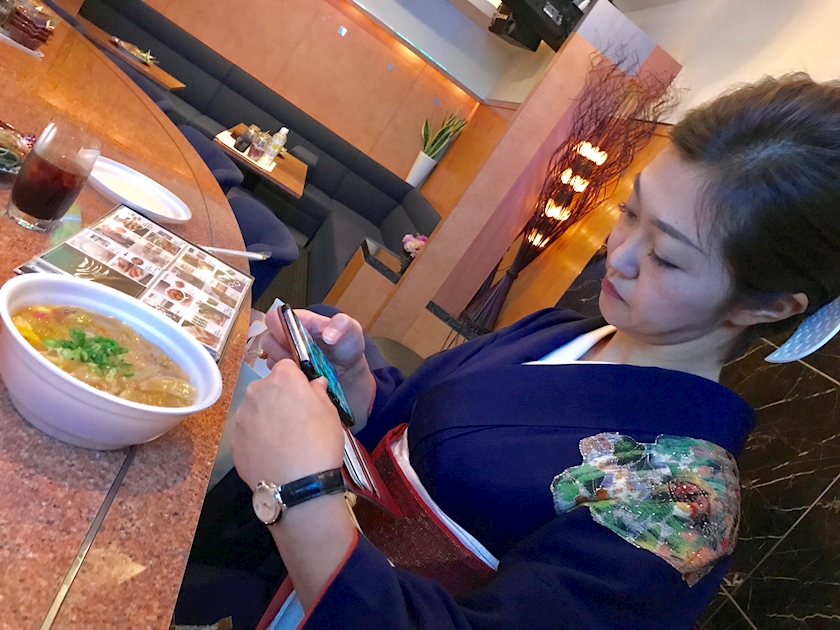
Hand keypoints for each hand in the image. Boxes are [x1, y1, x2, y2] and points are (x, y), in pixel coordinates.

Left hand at [232, 359, 344, 489]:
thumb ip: (318, 391)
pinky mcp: (233, 440)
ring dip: (265, 418)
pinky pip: (248, 432)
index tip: (304, 396)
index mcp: (282, 379)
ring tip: (282, 441)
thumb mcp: (330, 413)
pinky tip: (271, 454)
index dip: (296, 380)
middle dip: (278, 398)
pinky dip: (257, 438)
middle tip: (294, 420)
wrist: (298, 487)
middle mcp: (256, 391)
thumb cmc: (320, 443)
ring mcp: (241, 416)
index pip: (287, 366)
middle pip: (267, 387)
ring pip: (255, 409)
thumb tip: (314, 383)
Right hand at [262, 309, 364, 376]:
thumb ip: (342, 326)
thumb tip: (328, 334)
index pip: (275, 318)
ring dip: (284, 364)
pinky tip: (302, 376)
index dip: (280, 329)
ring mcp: (283, 352)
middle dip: (281, 349)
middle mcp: (286, 334)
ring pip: (269, 357)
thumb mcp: (351, 330)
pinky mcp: (283, 370)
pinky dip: (285, 376)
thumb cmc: (346, 345)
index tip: (293, 341)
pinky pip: (274, 373)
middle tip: (300, 357)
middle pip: (267, 339)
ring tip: (304, 367)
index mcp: (299, 320)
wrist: (347, 370)